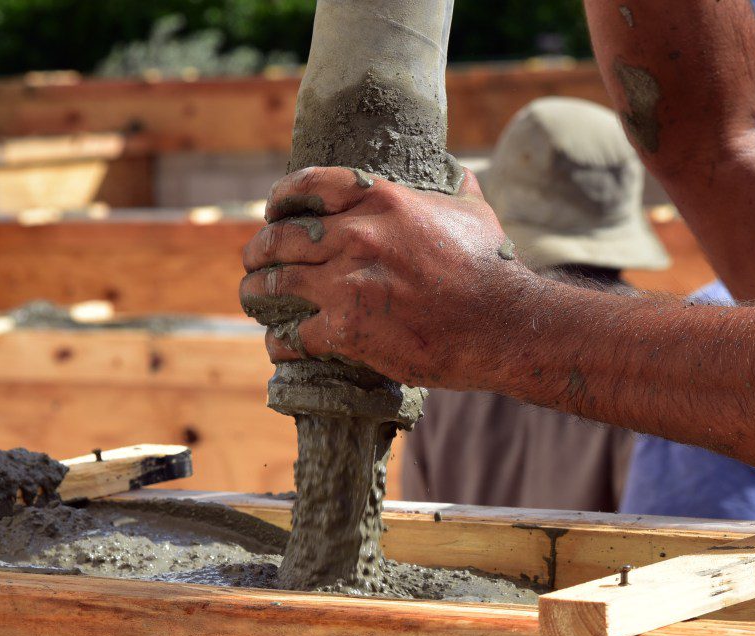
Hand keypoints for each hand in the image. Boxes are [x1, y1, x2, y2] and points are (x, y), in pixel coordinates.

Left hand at [239, 166, 544, 389]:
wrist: (501, 324)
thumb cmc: (492, 269)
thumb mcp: (475, 212)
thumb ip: (457, 186)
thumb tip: (457, 170)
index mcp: (381, 200)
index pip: (309, 185)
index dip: (281, 198)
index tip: (272, 212)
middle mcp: (356, 236)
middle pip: (281, 238)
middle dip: (258, 251)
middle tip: (252, 262)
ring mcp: (347, 284)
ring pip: (276, 284)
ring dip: (257, 294)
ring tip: (253, 301)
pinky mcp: (348, 330)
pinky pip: (294, 335)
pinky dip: (280, 342)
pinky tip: (278, 345)